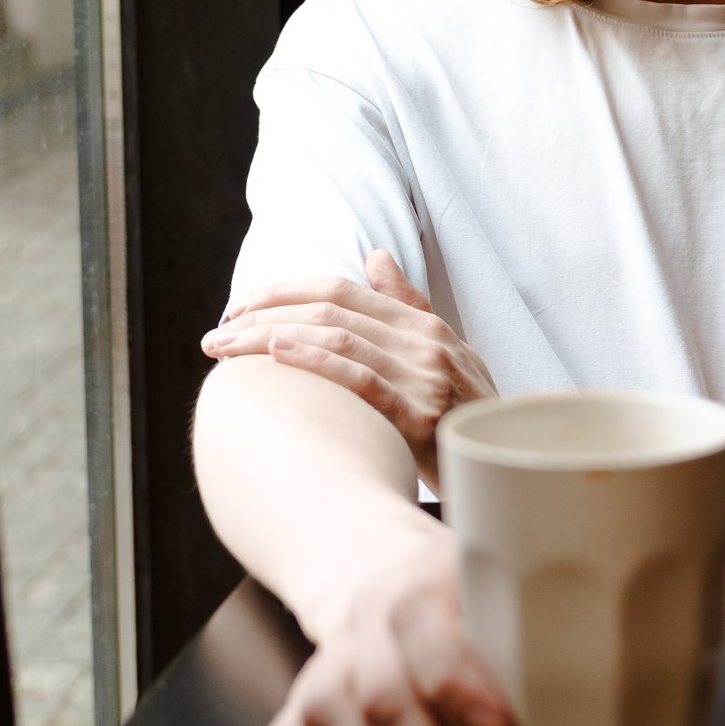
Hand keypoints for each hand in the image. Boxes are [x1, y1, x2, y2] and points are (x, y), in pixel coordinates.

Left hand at [202, 249, 497, 490]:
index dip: (284, 291)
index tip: (239, 307)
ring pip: (336, 338)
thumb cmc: (467, 416)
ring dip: (269, 337)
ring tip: (225, 348)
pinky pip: (359, 378)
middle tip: (217, 332)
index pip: (343, 290)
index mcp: (425, 324)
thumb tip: (376, 256)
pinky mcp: (420, 417)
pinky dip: (314, 360)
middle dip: (263, 315)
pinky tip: (276, 356)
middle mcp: (425, 342)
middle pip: (330, 310)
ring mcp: (424, 377)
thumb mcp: (446, 353)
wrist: (507, 469)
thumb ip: (408, 305)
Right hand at [257, 546, 523, 725]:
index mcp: (422, 586)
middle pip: (387, 703)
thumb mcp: (497, 590)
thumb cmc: (458, 598)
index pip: (428, 633)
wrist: (372, 567)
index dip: (460, 686)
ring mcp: (323, 663)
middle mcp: (364, 623)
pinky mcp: (296, 702)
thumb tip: (599, 694)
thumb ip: (532, 631)